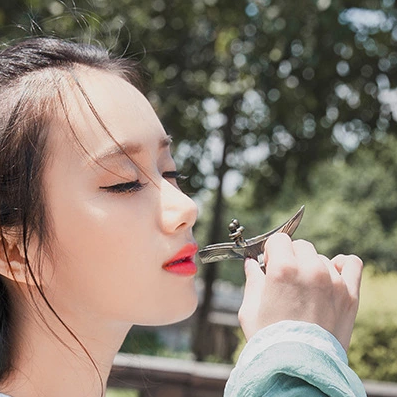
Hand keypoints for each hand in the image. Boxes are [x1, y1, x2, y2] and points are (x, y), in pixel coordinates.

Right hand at [238, 233, 362, 350]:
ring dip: (311, 266)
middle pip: (300, 246)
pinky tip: (331, 275)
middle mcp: (309, 270)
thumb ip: (252, 279)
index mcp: (283, 269)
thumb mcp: (250, 309)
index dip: (271, 251)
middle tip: (286, 278)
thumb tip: (251, 264)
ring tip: (306, 289)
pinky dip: (341, 265)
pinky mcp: (349, 294)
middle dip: (290, 257)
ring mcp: (332, 281)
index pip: (279, 240)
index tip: (270, 264)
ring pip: (321, 257)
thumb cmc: (270, 340)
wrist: (297, 368)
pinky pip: (351, 263)